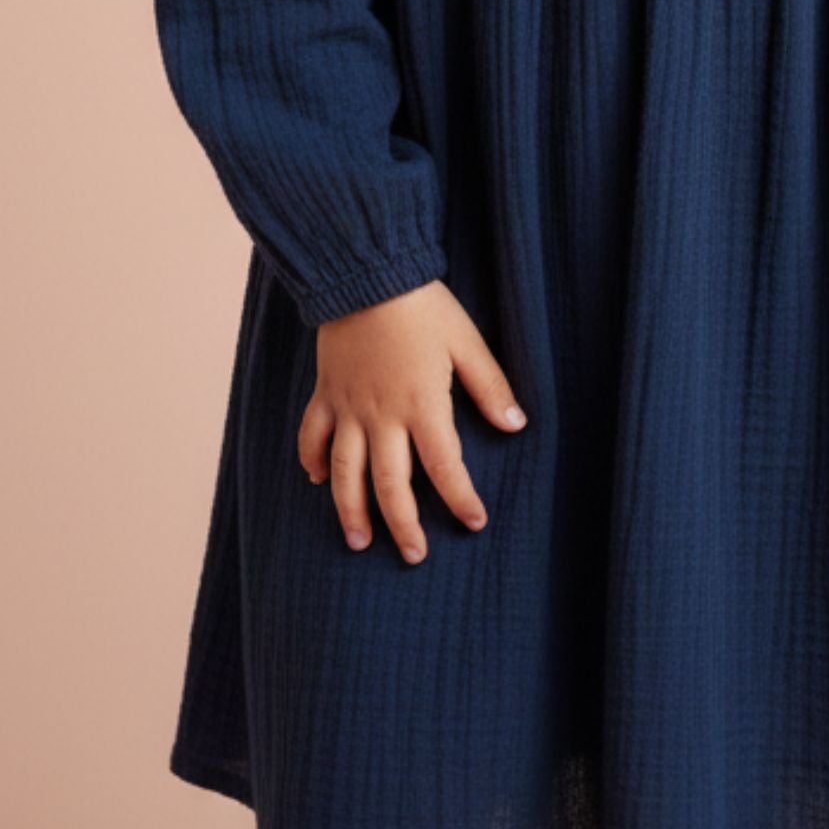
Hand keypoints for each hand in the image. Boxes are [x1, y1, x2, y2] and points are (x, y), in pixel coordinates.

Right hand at [298, 278, 527, 563]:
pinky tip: (317, 480)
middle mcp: (381, 415)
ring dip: (351, 509)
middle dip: (403, 524)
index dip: (461, 498)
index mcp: (422, 404)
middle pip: (390, 483)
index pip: (445, 466)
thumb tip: (516, 425)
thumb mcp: (467, 342)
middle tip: (414, 555)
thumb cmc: (423, 306)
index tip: (474, 522)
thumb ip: (490, 386)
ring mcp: (348, 406)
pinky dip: (313, 459)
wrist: (365, 274)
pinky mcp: (326, 391)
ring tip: (358, 541)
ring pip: (345, 471)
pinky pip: (313, 434)